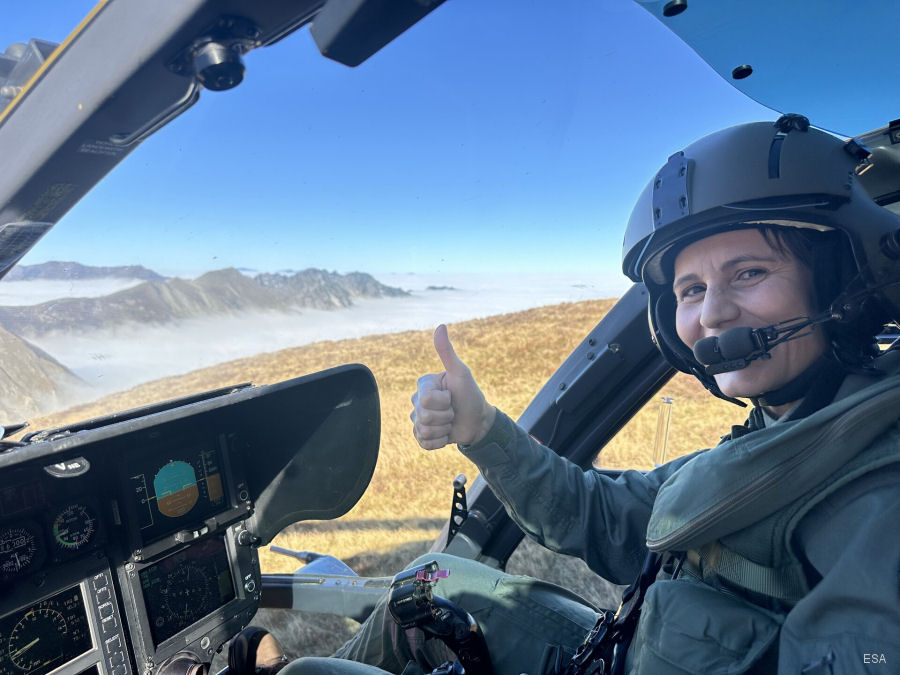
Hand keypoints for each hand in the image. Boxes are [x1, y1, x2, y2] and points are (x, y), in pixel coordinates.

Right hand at [411, 324, 496, 449]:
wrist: (478, 420)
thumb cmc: (470, 394)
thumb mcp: (460, 373)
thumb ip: (447, 352)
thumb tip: (440, 326)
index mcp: (423, 385)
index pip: (425, 400)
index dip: (444, 402)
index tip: (452, 396)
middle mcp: (416, 401)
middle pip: (423, 417)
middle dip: (446, 416)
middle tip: (453, 410)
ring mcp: (417, 419)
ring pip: (424, 431)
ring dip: (444, 429)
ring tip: (450, 421)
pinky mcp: (421, 436)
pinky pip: (424, 443)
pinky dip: (440, 441)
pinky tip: (446, 433)